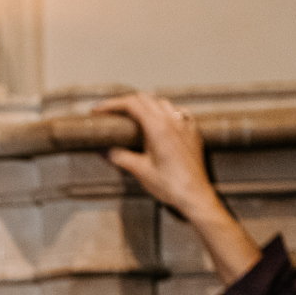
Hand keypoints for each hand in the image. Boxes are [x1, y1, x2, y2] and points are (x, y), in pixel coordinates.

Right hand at [92, 93, 218, 219]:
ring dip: (146, 106)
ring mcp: (185, 124)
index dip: (113, 104)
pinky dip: (165, 113)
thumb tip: (102, 150)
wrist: (195, 195)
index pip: (132, 104)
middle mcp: (173, 121)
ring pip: (162, 103)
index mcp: (158, 128)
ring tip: (134, 118)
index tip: (100, 110)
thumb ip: (119, 157)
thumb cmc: (170, 185)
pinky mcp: (193, 132)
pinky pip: (178, 112)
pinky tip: (161, 123)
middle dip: (127, 103)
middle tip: (113, 114)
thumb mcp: (140, 171)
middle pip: (146, 99)